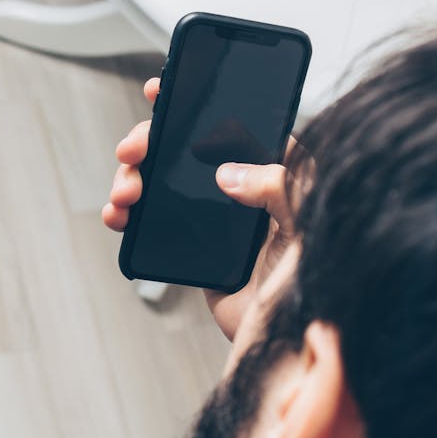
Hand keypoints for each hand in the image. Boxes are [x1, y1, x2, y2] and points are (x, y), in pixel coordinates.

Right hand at [102, 77, 295, 340]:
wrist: (293, 347)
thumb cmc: (317, 286)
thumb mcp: (312, 225)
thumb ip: (281, 187)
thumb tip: (227, 173)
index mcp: (274, 173)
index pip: (231, 122)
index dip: (194, 101)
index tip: (162, 90)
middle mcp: (242, 190)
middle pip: (183, 149)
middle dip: (151, 143)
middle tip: (132, 150)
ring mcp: (213, 219)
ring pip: (161, 183)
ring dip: (132, 180)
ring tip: (123, 195)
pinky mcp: (192, 250)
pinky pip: (152, 224)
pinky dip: (129, 217)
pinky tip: (118, 218)